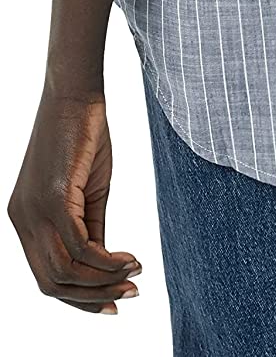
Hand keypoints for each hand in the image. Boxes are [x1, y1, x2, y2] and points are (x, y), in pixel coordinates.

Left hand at [7, 86, 140, 313]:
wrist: (78, 93)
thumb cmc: (85, 134)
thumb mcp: (88, 192)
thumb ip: (91, 228)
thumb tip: (104, 264)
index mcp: (24, 219)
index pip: (46, 276)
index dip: (79, 297)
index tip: (112, 302)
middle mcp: (21, 220)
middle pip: (51, 283)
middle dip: (91, 296)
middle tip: (128, 296)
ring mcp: (33, 211)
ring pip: (64, 271)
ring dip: (103, 280)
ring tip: (134, 275)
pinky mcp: (53, 198)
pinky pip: (78, 247)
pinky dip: (106, 259)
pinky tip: (130, 258)